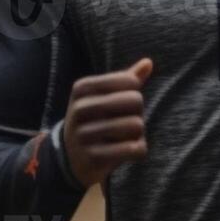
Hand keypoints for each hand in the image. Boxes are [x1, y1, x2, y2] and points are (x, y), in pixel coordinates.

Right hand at [62, 57, 153, 187]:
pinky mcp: (93, 158)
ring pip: (137, 126)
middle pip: (135, 100)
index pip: (130, 81)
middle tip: (124, 122)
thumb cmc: (96, 119)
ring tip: (123, 137)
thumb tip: (148, 62)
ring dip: (138, 133)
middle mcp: (79, 109)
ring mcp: (84, 134)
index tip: (121, 105)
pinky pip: (135, 149)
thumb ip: (127, 79)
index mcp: (82, 87)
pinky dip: (138, 150)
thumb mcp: (104, 96)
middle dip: (138, 112)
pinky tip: (125, 151)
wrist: (71, 157)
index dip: (135, 93)